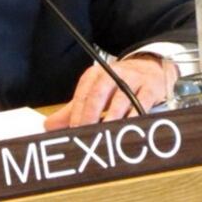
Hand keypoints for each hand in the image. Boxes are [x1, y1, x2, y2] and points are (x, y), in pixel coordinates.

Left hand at [44, 55, 175, 129]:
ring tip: (106, 133)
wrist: (149, 68)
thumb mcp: (94, 92)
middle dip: (91, 114)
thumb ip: (73, 110)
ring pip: (121, 99)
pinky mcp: (150, 88)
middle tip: (86, 131)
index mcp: (95, 75)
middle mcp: (112, 74)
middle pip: (98, 93)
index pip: (82, 93)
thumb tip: (50, 126)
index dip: (77, 112)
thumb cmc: (118, 85)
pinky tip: (129, 127)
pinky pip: (142, 103)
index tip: (73, 129)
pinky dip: (135, 116)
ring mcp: (132, 80)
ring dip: (113, 118)